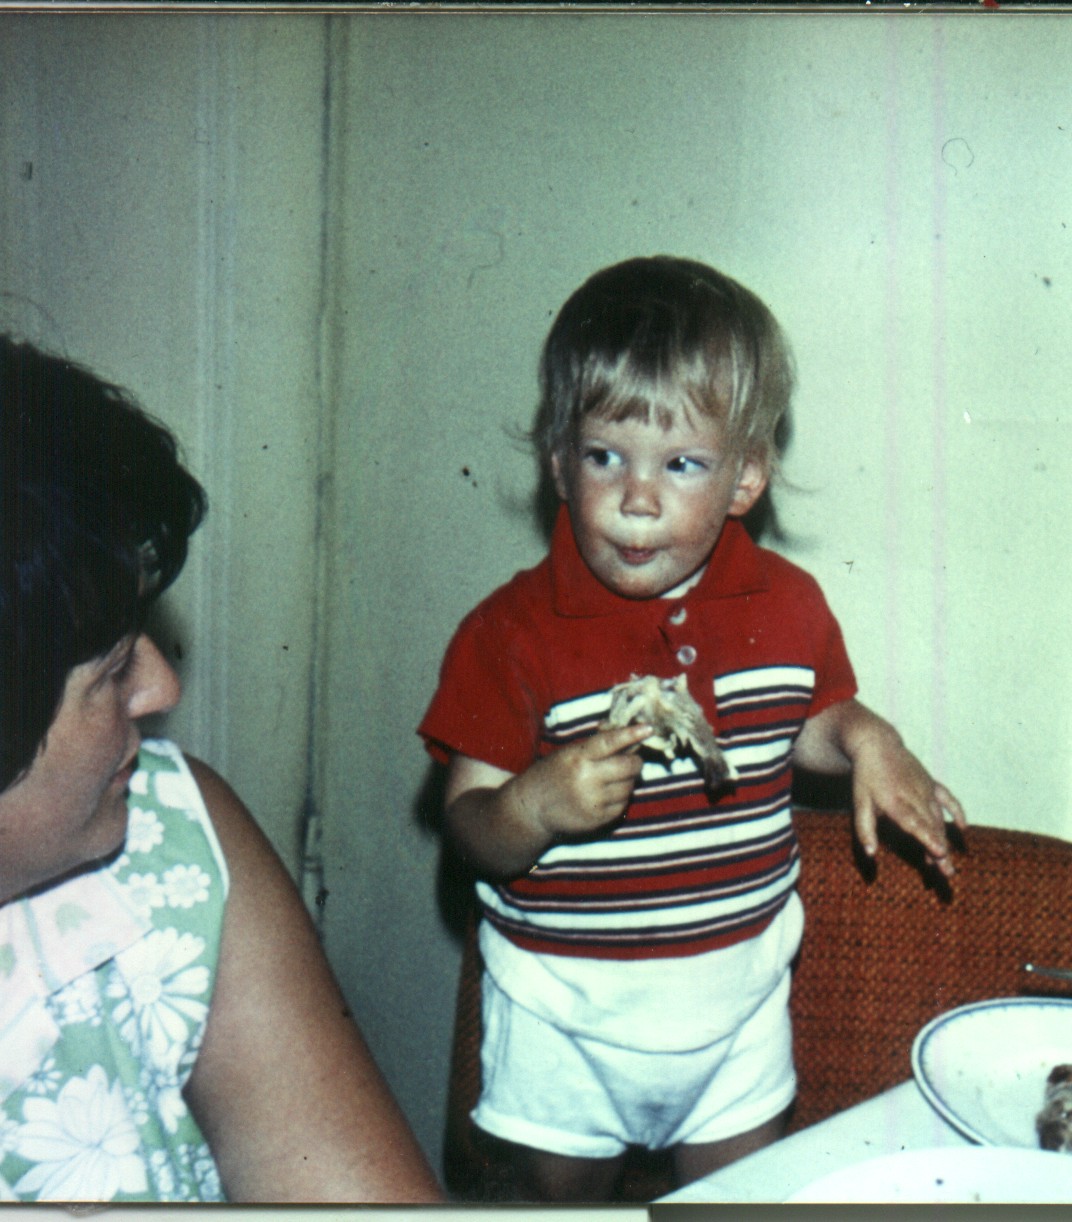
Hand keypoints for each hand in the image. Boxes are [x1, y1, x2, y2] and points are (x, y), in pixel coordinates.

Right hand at [515, 723, 651, 842]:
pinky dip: (620, 797)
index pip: (610, 742)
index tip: (648, 728)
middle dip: (635, 761)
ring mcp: (593, 801)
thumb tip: (629, 735)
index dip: (631, 734)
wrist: (531, 808)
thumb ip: (596, 745)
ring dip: (627, 780)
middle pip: (628, 766)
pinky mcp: (598, 820)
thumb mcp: (568, 753)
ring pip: (629, 786)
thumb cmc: (553, 774)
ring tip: (611, 779)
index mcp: (578, 757)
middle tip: (632, 759)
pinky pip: (623, 804)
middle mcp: (587, 779)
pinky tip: (606, 794)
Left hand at [850, 728, 966, 877]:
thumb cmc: (866, 778)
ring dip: (945, 840)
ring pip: (939, 818)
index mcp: (895, 802)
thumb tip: (870, 854)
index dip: (928, 838)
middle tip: (948, 873)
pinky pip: (948, 798)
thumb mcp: (859, 803)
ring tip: (946, 864)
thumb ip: (864, 830)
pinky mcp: (932, 783)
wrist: (877, 745)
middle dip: (940, 850)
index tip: (940, 852)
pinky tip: (963, 828)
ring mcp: (926, 789)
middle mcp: (914, 796)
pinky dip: (957, 811)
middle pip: (931, 826)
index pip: (914, 823)